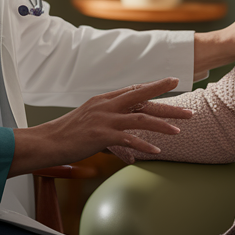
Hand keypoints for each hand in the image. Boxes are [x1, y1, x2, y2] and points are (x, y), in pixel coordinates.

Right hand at [9, 77, 192, 175]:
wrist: (46, 141)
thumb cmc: (67, 135)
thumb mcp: (90, 123)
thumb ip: (112, 130)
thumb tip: (131, 148)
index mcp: (104, 100)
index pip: (134, 90)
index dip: (154, 87)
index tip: (172, 83)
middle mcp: (107, 105)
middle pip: (143, 99)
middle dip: (168, 104)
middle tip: (188, 110)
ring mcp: (105, 119)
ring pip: (140, 118)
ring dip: (162, 125)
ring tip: (179, 132)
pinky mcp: (101, 135)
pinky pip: (129, 139)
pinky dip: (144, 145)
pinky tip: (156, 151)